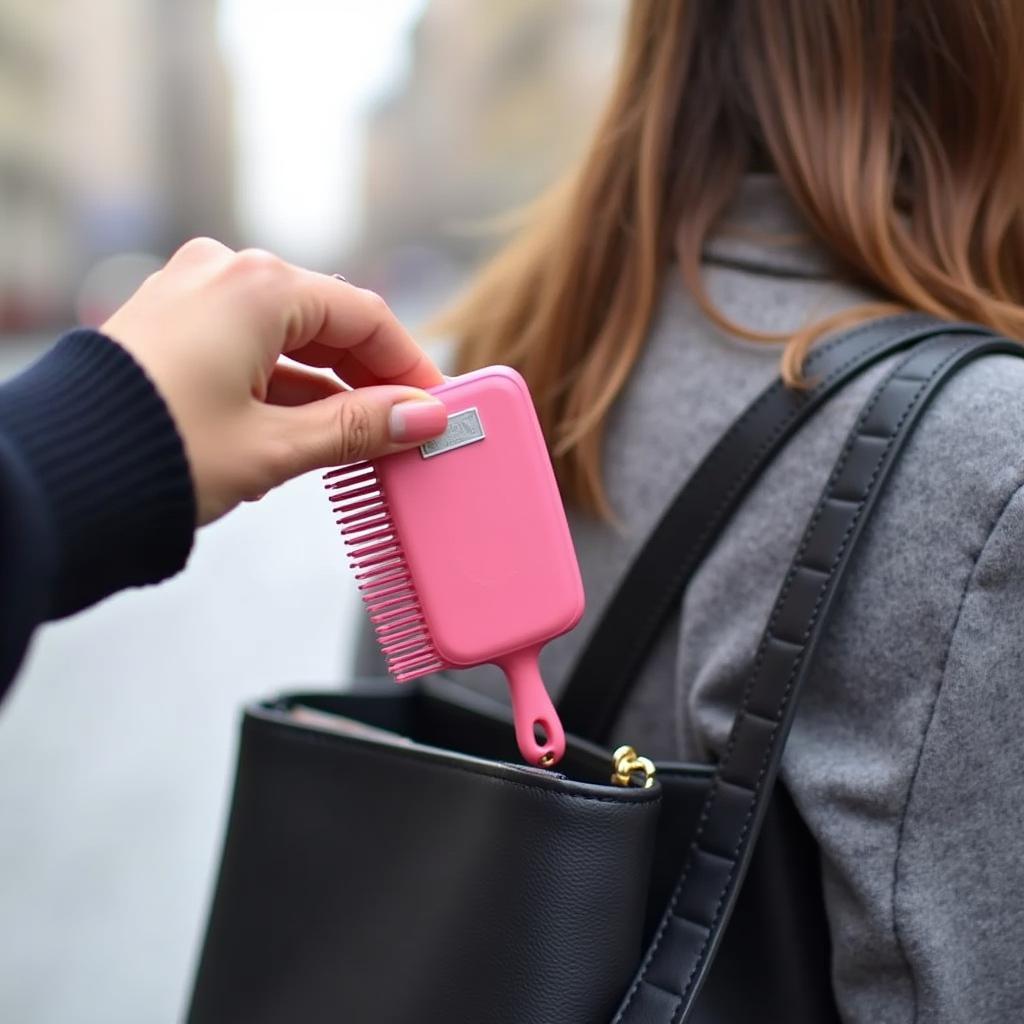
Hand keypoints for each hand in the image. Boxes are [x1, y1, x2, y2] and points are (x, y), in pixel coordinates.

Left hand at [101, 238, 446, 524]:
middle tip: (404, 425)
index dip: (409, 364)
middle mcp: (226, 274)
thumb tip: (422, 417)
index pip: (365, 316)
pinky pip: (248, 344)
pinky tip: (300, 431)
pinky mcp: (170, 324)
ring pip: (288, 336)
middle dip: (370, 377)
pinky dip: (281, 383)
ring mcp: (192, 294)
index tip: (435, 404)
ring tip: (356, 440)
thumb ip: (358, 427)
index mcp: (259, 287)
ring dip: (326, 386)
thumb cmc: (160, 452)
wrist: (57, 477)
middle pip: (328, 321)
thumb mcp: (275, 446)